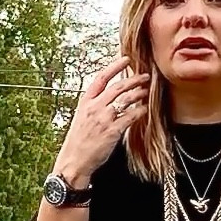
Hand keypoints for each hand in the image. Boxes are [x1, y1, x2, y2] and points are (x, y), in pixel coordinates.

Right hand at [55, 57, 149, 184]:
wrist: (74, 161)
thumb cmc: (78, 141)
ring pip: (125, 99)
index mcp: (85, 102)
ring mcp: (103, 119)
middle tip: (144, 76)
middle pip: (117, 87)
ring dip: (138, 93)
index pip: (101, 78)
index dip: (114, 67)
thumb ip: (93, 105)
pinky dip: (140, 111)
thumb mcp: (81, 118)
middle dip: (133, 79)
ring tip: (147, 90)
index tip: (125, 60)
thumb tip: (107, 96)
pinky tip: (145, 109)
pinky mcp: (112, 131)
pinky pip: (130, 116)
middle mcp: (94, 108)